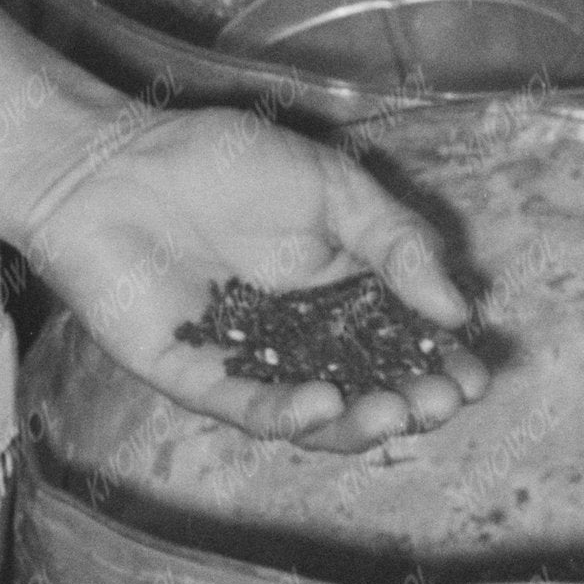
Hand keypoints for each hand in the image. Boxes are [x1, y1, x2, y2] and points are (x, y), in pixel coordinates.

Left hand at [17, 102, 486, 445]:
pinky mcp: (194, 377)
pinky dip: (285, 414)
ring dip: (357, 423)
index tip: (474, 373)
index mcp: (340, 291)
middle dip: (412, 401)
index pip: (404, 342)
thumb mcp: (330, 186)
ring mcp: (247, 363)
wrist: (109, 163)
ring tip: (393, 412)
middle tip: (442, 401)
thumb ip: (394, 242)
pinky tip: (322, 403)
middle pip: (366, 387)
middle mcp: (299, 337)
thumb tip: (459, 307)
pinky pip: (246, 408)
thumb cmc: (216, 160)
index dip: (441, 364)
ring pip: (313, 414)